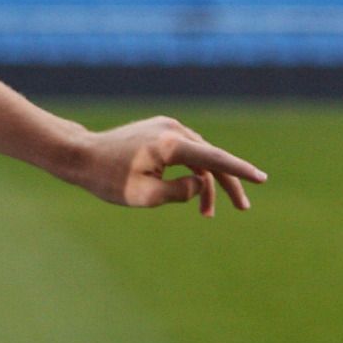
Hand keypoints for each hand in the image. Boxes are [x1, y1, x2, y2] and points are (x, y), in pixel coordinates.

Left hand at [78, 115, 266, 216]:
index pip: (214, 158)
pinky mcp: (160, 131)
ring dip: (206, 183)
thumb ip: (179, 192)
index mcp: (169, 144)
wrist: (81, 155)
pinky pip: (186, 153)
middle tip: (243, 208)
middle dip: (227, 184)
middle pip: (211, 158)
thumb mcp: (144, 196)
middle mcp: (172, 130)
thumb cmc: (108, 178)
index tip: (261, 178)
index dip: (239, 170)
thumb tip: (201, 184)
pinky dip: (192, 171)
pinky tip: (194, 193)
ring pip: (199, 157)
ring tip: (207, 215)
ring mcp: (166, 127)